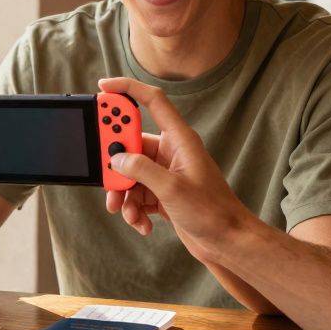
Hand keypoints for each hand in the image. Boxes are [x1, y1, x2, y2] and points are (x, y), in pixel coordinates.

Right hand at [98, 78, 255, 265]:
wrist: (227, 241)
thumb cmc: (212, 212)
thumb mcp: (172, 189)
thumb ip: (141, 170)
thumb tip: (116, 160)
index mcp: (180, 139)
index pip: (152, 101)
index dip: (127, 90)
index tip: (103, 88)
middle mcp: (171, 152)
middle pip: (131, 143)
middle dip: (115, 161)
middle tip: (106, 173)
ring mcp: (165, 173)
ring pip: (129, 172)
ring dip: (123, 193)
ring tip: (123, 210)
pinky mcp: (161, 192)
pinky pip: (136, 193)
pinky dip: (133, 208)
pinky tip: (141, 222)